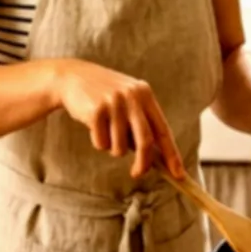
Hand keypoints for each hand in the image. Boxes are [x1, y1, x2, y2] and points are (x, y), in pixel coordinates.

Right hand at [53, 59, 184, 179]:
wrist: (71, 77)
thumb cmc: (103, 95)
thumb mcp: (127, 101)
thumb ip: (141, 123)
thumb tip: (156, 158)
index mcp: (145, 94)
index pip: (162, 130)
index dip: (172, 154)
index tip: (178, 174)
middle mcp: (132, 96)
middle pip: (145, 142)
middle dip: (143, 163)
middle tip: (137, 173)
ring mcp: (114, 103)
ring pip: (120, 147)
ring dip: (113, 149)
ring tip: (105, 133)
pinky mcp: (96, 110)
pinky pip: (101, 143)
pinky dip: (98, 142)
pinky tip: (93, 126)